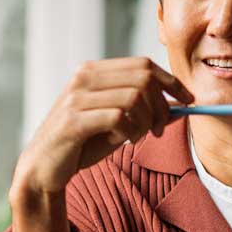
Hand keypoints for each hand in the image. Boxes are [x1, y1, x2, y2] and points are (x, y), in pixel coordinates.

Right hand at [13, 57, 192, 197]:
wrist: (43, 168)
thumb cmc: (82, 143)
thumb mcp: (116, 122)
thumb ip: (142, 109)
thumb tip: (180, 104)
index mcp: (94, 71)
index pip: (143, 64)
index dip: (170, 81)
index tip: (188, 101)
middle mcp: (84, 78)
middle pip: (143, 78)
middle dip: (162, 105)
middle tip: (160, 130)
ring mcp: (76, 98)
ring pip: (134, 97)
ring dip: (146, 122)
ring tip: (138, 138)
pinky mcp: (73, 121)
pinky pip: (118, 118)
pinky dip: (129, 131)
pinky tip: (122, 141)